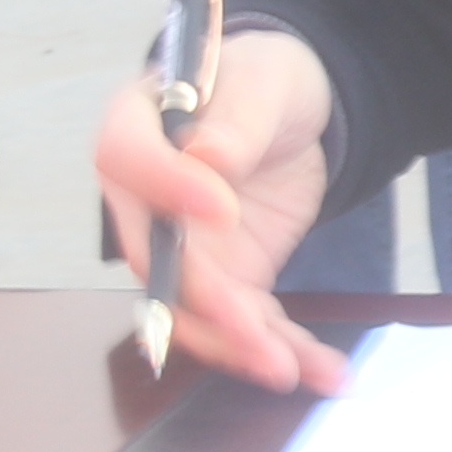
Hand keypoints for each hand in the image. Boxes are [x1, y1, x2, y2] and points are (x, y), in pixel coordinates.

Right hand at [94, 28, 354, 394]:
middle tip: (256, 334)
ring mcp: (182, 249)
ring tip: (294, 369)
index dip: (167, 192)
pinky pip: (246, 321)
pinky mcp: (227, 277)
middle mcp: (143, 202)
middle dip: (207, 306)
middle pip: (156, 264)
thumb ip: (237, 120)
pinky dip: (282, 348)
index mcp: (134, 129)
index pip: (128, 163)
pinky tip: (323, 371)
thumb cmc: (264, 79)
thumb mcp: (263, 81)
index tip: (222, 211)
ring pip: (198, 310)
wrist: (294, 110)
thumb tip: (205, 159)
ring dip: (244, 346)